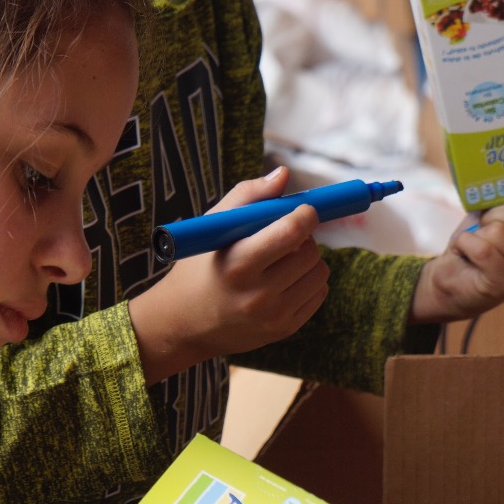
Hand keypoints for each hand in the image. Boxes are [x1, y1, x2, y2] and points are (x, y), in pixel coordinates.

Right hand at [129, 167, 329, 383]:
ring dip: (308, 259)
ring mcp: (273, 316)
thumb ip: (248, 196)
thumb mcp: (212, 228)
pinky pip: (319, 293)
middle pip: (309, 252)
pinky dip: (308, 281)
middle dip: (303, 238)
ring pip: (320, 272)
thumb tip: (283, 174)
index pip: (290, 234)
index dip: (305, 215)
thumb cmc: (199, 267)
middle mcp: (257, 295)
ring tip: (282, 259)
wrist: (183, 323)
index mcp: (237, 264)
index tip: (305, 210)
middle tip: (283, 236)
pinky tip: (283, 280)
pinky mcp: (285, 329)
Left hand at [409, 179, 503, 323]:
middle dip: (492, 215)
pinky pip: (482, 249)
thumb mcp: (493, 212)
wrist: (452, 277)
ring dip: (476, 234)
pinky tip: (465, 255)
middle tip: (484, 229)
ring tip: (476, 246)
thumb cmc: (477, 239)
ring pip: (498, 231)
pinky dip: (464, 244)